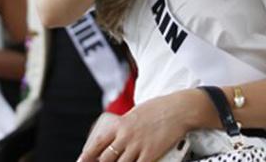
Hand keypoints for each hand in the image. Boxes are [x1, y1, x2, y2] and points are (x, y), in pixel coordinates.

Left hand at [77, 91, 194, 161]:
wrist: (179, 109)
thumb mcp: (136, 113)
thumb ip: (125, 125)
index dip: (87, 156)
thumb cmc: (159, 108)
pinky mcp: (150, 154)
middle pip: (106, 159)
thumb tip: (117, 135)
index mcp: (120, 124)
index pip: (97, 143)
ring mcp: (137, 146)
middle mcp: (126, 136)